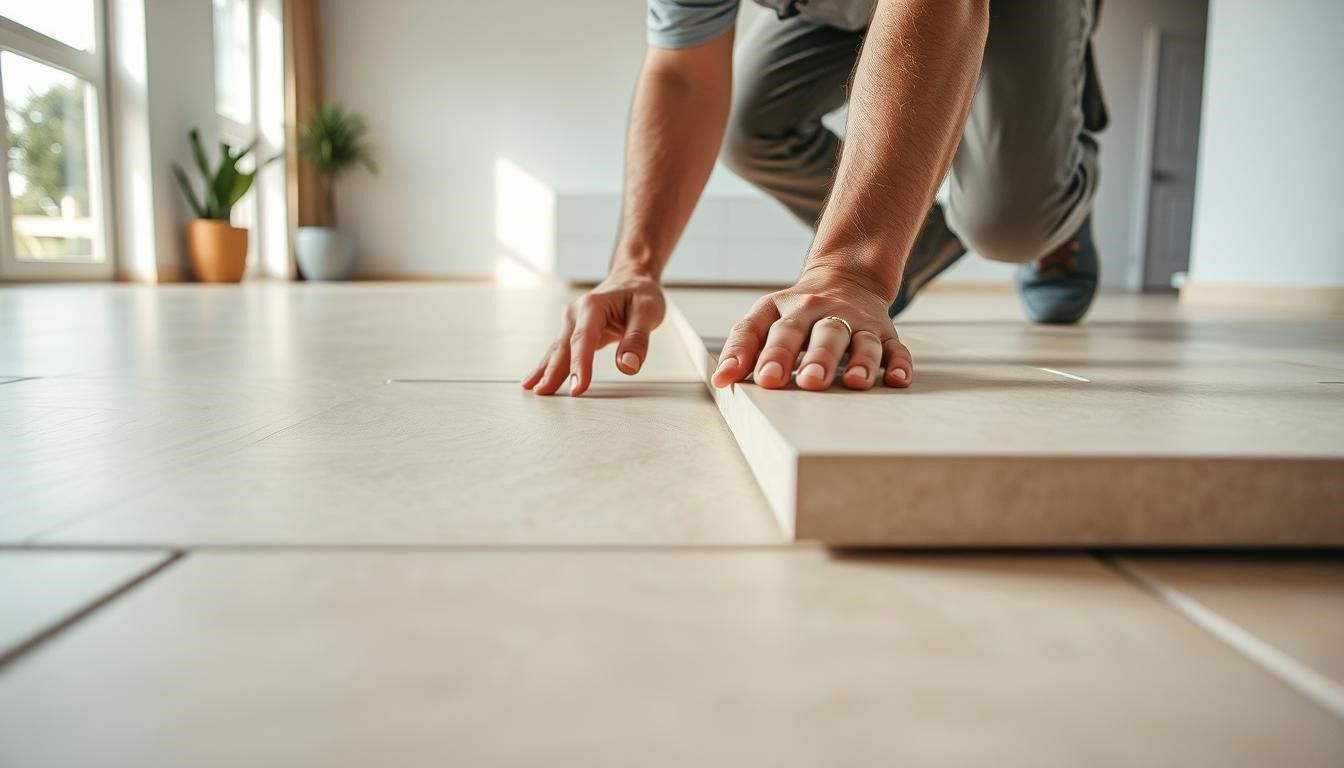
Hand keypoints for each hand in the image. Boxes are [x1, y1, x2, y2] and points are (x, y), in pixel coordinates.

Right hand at [523, 270, 666, 396]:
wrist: (631, 278)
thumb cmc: (640, 293)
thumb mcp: (648, 311)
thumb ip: (637, 339)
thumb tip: (627, 367)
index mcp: (593, 305)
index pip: (584, 339)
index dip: (579, 364)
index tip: (577, 387)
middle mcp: (576, 312)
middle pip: (564, 346)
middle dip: (553, 371)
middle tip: (544, 393)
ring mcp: (572, 322)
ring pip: (557, 350)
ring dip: (545, 370)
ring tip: (532, 389)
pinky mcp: (573, 331)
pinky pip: (560, 351)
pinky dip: (548, 366)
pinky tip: (536, 380)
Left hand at [711, 270, 912, 390]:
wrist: (844, 278)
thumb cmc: (795, 312)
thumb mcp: (764, 319)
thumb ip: (741, 347)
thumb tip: (721, 380)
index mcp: (787, 309)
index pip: (774, 329)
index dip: (767, 353)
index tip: (763, 379)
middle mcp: (823, 312)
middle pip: (820, 333)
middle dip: (816, 358)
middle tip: (810, 382)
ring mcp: (857, 322)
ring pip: (860, 340)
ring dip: (860, 362)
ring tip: (855, 383)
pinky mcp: (884, 333)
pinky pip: (895, 348)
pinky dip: (899, 364)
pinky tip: (897, 380)